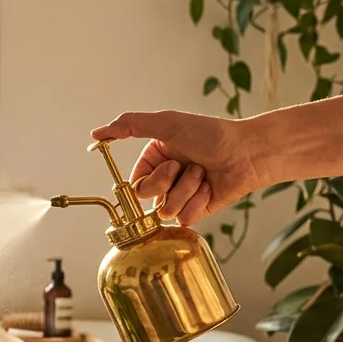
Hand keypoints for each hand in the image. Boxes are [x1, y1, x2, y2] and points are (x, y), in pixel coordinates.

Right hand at [90, 111, 270, 226]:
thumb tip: (96, 133)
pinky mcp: (196, 211)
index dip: (148, 180)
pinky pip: (183, 218)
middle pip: (146, 199)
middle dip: (168, 183)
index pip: (133, 184)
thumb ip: (129, 125)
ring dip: (187, 190)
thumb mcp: (167, 123)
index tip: (168, 166)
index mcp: (154, 160)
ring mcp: (180, 196)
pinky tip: (211, 187)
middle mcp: (165, 179)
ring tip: (203, 174)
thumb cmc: (211, 134)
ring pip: (165, 209)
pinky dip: (199, 201)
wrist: (247, 153)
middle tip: (187, 166)